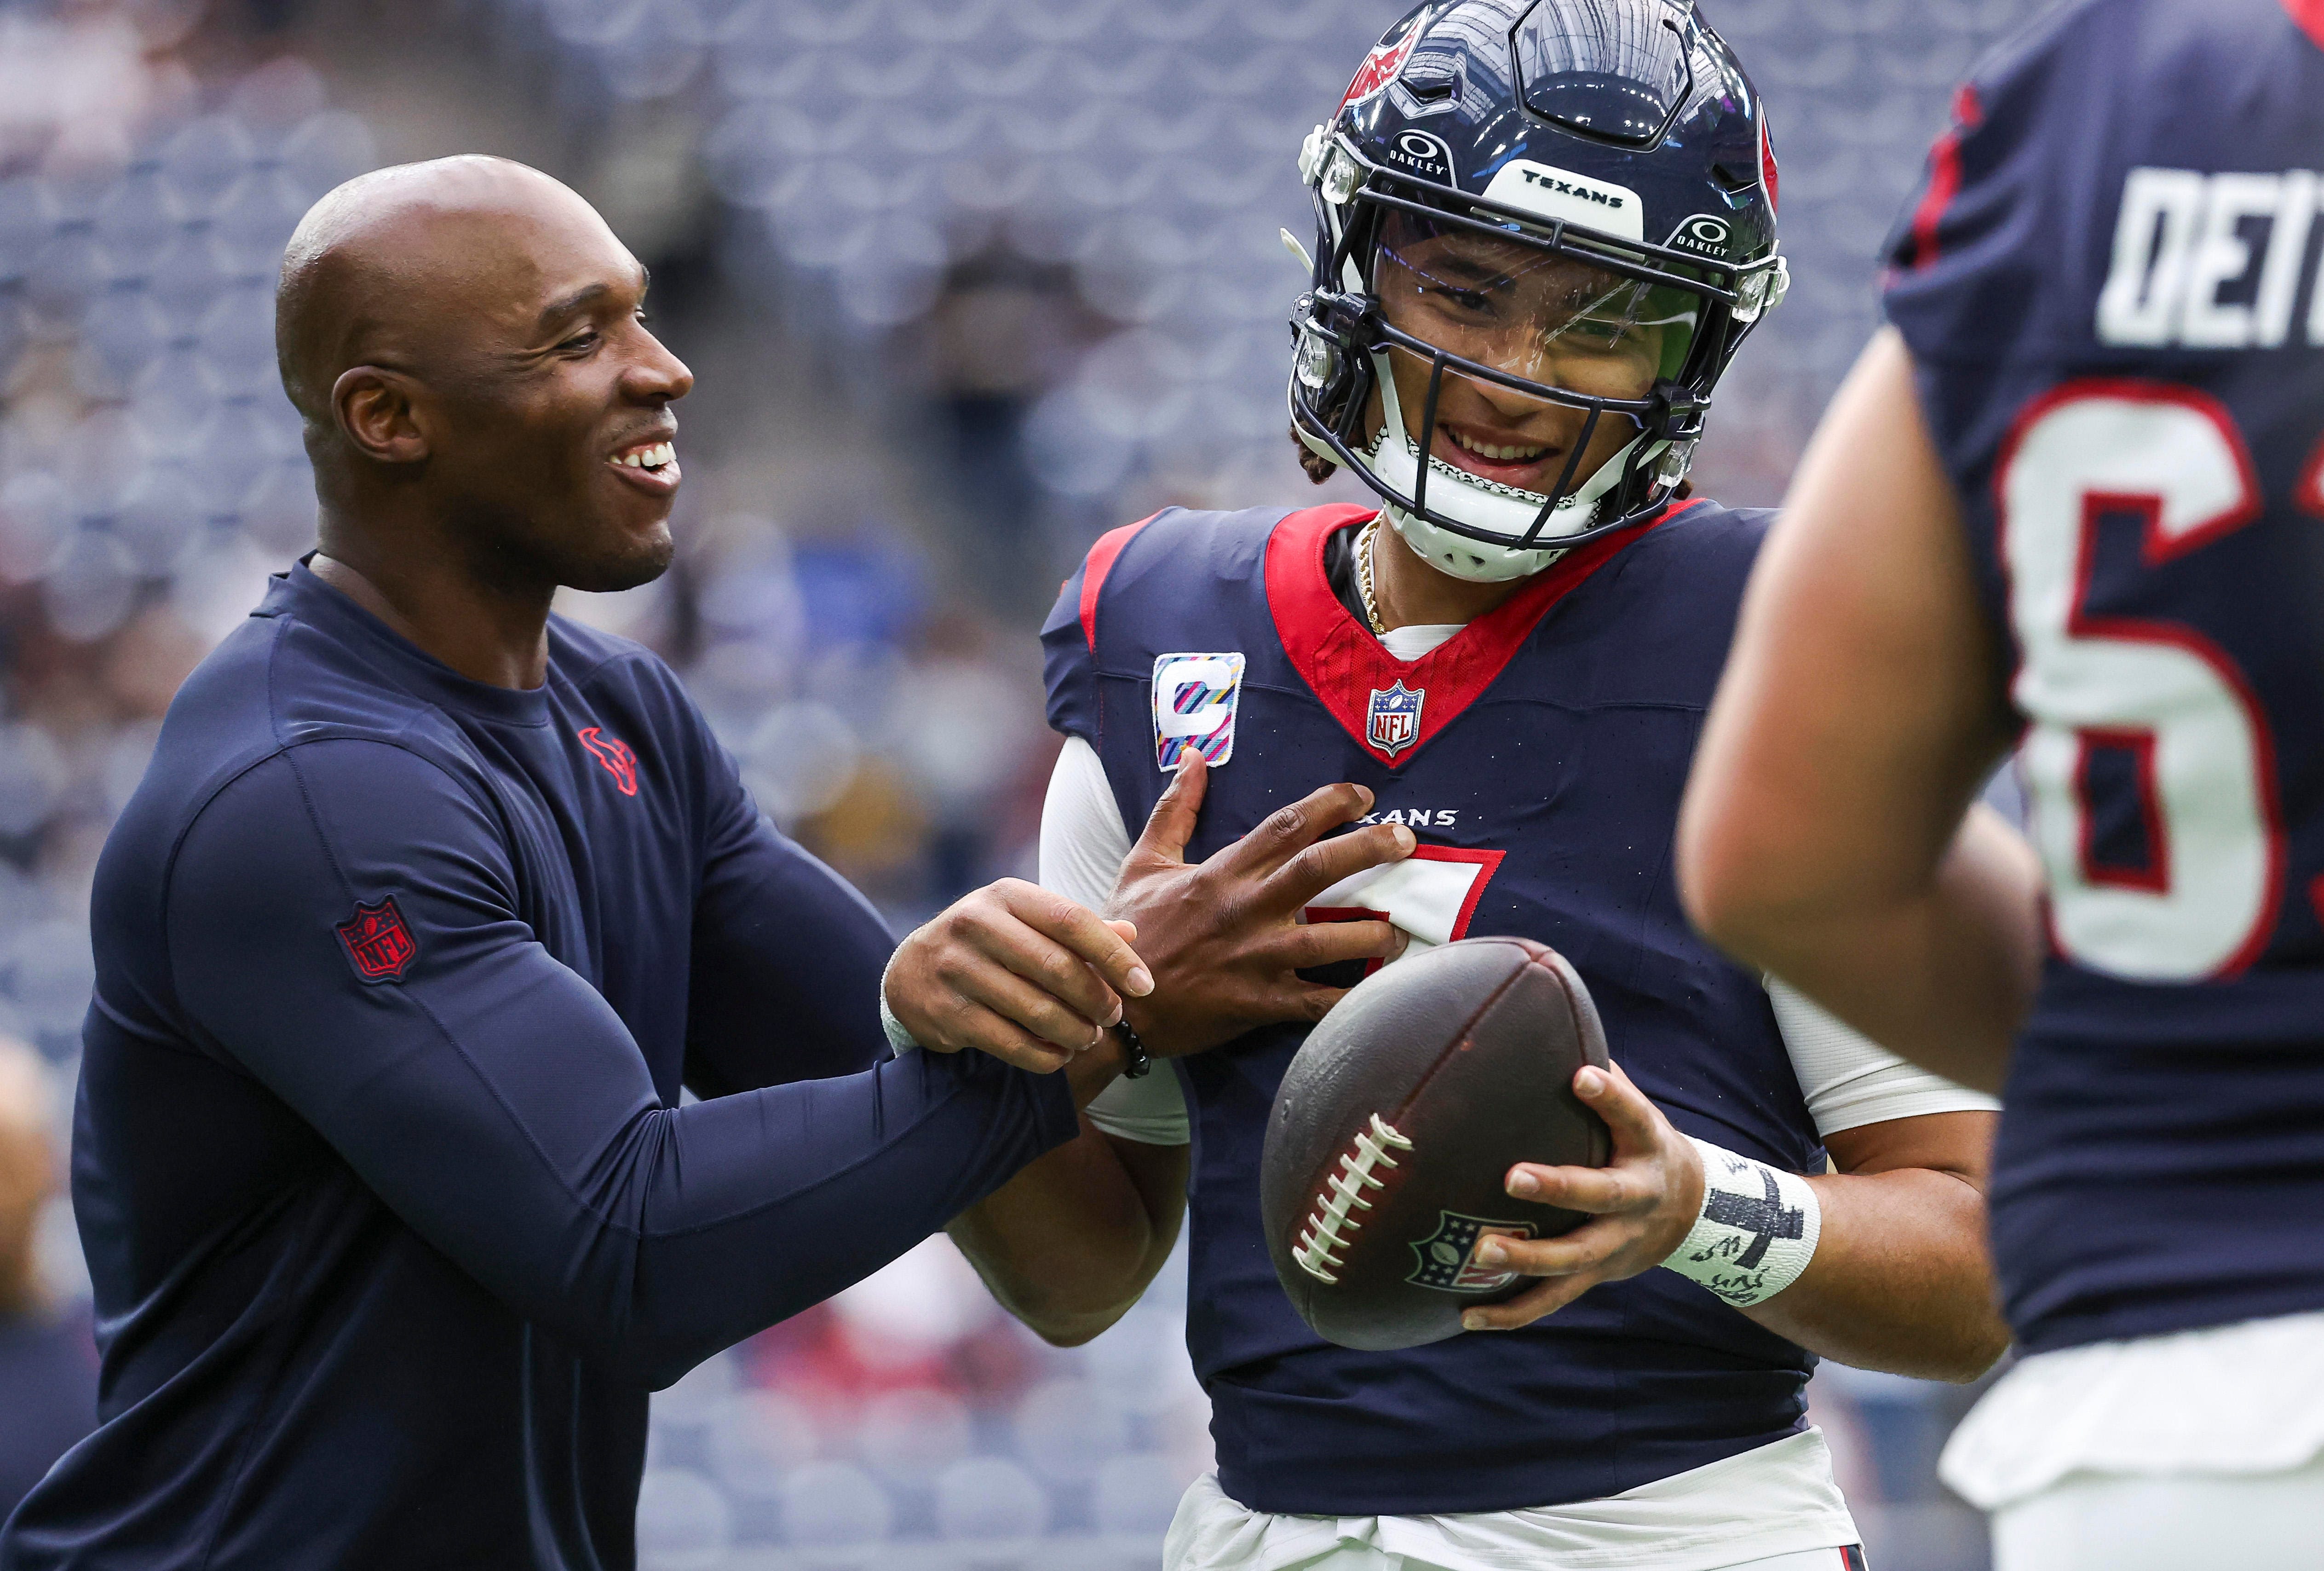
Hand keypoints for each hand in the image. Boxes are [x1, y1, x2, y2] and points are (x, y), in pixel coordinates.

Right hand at [885, 881, 1151, 1073]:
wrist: (911, 973)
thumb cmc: (987, 944)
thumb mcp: (1025, 921)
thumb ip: (1076, 928)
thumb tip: (1131, 933)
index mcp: (1006, 895)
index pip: (1072, 920)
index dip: (1114, 955)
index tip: (1143, 984)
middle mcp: (976, 924)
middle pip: (1057, 967)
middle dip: (1097, 999)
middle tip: (1113, 1017)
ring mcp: (957, 969)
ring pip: (1036, 1010)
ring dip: (1074, 1032)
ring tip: (1089, 1038)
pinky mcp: (946, 1012)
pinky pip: (1010, 1042)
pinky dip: (1044, 1056)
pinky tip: (1059, 1056)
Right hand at [1104, 753, 1414, 1057]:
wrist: (1113, 1004)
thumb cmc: (1132, 931)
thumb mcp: (1143, 862)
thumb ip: (1174, 809)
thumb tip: (1192, 756)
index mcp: (1220, 874)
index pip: (1285, 826)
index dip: (1330, 804)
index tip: (1363, 795)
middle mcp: (1243, 911)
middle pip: (1316, 869)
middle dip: (1368, 848)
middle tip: (1406, 839)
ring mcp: (1254, 960)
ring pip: (1327, 941)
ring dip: (1373, 933)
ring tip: (1401, 933)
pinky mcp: (1258, 1004)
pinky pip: (1315, 1004)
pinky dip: (1352, 1002)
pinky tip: (1382, 993)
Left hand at [1458, 1062, 1705, 1330]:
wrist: (1695, 1218)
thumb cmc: (1641, 1146)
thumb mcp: (1636, 1112)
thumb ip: (1601, 1076)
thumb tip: (1547, 1017)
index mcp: (1646, 1148)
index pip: (1633, 1116)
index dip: (1611, 1097)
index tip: (1582, 1075)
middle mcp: (1635, 1199)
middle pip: (1600, 1195)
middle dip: (1558, 1188)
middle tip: (1512, 1177)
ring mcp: (1615, 1245)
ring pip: (1572, 1258)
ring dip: (1527, 1260)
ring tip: (1480, 1251)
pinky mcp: (1595, 1276)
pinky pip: (1552, 1300)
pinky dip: (1511, 1311)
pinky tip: (1467, 1316)